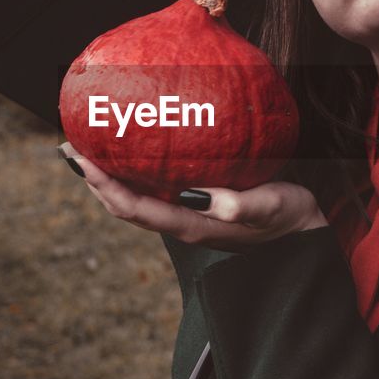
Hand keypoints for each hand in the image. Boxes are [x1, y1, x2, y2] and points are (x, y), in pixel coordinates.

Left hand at [59, 142, 327, 252]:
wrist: (306, 233)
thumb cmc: (289, 219)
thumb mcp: (269, 207)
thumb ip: (238, 204)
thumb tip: (197, 195)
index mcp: (190, 224)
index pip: (132, 206)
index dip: (102, 184)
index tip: (80, 157)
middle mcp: (182, 220)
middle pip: (123, 203)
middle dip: (94, 177)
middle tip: (71, 145)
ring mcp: (189, 213)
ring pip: (136, 196)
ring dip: (110, 174)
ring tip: (91, 146)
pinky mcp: (199, 203)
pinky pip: (156, 187)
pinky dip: (135, 170)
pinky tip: (137, 149)